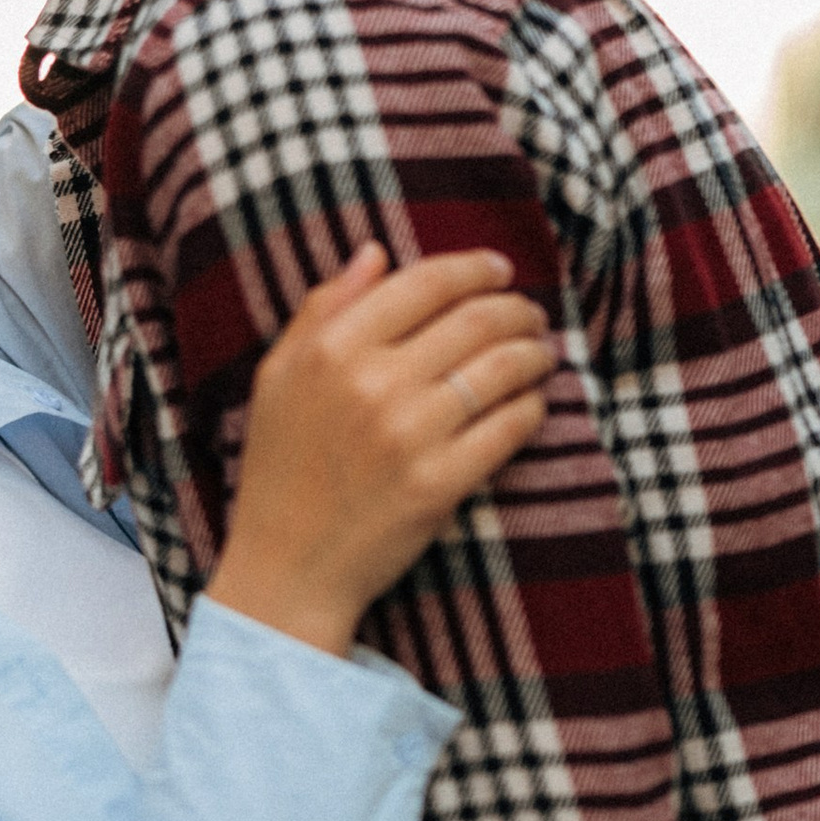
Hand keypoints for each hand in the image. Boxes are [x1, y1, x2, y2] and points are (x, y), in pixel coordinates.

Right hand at [206, 246, 554, 657]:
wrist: (287, 568)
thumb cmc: (280, 470)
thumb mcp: (278, 376)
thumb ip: (323, 308)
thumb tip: (376, 252)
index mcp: (330, 348)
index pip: (424, 283)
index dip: (474, 268)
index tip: (499, 269)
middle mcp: (372, 383)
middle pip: (475, 319)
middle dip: (517, 309)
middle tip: (531, 314)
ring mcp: (410, 434)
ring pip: (503, 367)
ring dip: (535, 353)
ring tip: (541, 353)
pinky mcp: (441, 483)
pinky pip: (511, 426)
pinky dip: (532, 407)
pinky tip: (532, 403)